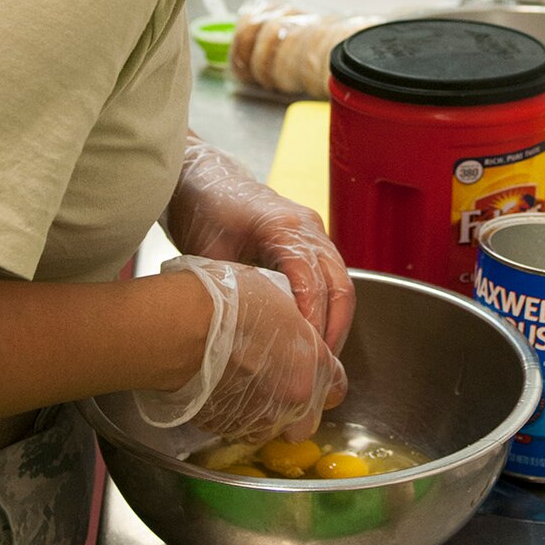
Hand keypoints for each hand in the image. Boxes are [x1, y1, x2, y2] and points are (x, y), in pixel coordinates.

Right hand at [137, 257, 345, 443]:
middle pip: (306, 421)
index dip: (323, 379)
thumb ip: (296, 327)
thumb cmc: (227, 303)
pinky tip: (218, 390)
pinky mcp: (227, 430)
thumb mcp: (278, 300)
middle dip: (295, 409)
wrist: (182, 328)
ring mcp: (259, 420)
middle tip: (273, 384)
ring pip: (270, 428)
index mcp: (313, 366)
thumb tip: (291, 328)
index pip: (336, 386)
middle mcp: (292, 400)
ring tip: (239, 384)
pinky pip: (238, 429)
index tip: (310, 371)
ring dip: (262, 413)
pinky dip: (233, 415)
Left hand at [166, 136, 354, 352]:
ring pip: (342, 284)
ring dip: (336, 322)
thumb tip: (248, 335)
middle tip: (320, 366)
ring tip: (320, 360)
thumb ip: (233, 289)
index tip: (306, 353)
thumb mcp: (209, 253)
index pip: (312, 280)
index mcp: (285, 226)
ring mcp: (314, 234)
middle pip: (340, 285)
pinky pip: (331, 280)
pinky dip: (329, 310)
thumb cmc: (203, 208)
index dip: (313, 319)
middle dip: (335, 329)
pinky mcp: (310, 243)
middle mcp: (309, 227)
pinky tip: (315, 337)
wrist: (203, 178)